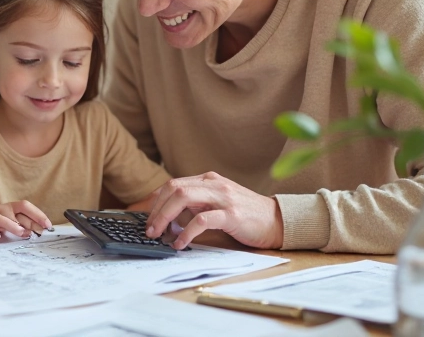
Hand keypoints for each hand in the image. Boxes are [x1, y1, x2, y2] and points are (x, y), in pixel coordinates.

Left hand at [143, 172, 283, 249]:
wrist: (278, 221)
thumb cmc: (246, 215)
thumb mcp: (217, 202)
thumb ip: (196, 204)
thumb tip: (168, 219)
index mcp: (208, 180)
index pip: (172, 184)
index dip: (155, 201)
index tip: (146, 217)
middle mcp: (213, 184)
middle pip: (173, 188)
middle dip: (156, 209)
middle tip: (149, 229)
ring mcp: (223, 197)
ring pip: (183, 198)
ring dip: (165, 217)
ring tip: (158, 234)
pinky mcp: (232, 214)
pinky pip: (202, 220)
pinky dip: (187, 232)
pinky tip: (180, 243)